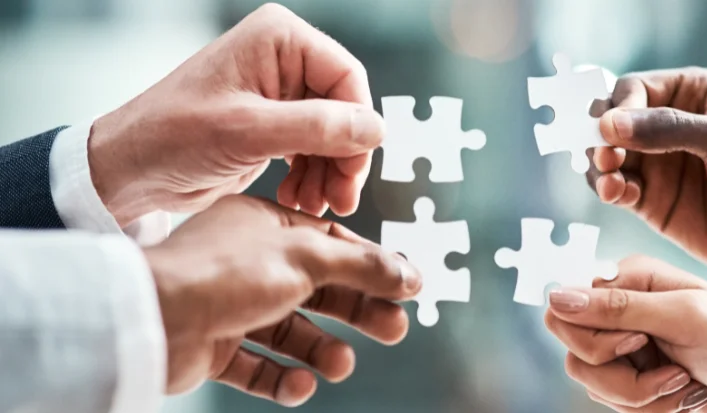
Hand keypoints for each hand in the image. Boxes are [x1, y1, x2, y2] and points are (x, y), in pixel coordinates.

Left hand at [89, 4, 379, 224]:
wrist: (130, 169)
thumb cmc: (172, 136)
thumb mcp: (249, 131)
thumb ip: (318, 127)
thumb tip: (375, 129)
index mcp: (279, 40)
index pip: (347, 77)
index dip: (357, 125)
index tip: (355, 168)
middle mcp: (283, 60)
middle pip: (345, 109)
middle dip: (344, 157)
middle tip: (340, 198)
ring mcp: (280, 93)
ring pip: (334, 134)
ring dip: (330, 173)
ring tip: (315, 205)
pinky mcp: (274, 124)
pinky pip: (314, 149)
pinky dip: (313, 176)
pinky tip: (299, 198)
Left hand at [142, 195, 420, 406]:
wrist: (149, 318)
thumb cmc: (221, 273)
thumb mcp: (307, 257)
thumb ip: (363, 266)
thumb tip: (408, 274)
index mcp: (265, 225)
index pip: (331, 242)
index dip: (371, 265)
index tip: (406, 286)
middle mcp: (248, 263)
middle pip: (317, 287)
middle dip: (357, 311)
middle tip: (394, 328)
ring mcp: (228, 306)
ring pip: (289, 331)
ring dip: (321, 350)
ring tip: (341, 364)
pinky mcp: (212, 347)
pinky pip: (257, 367)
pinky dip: (281, 379)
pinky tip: (299, 386)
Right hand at [545, 256, 706, 412]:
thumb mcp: (680, 317)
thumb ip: (617, 308)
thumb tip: (556, 296)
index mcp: (628, 277)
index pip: (567, 304)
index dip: (597, 334)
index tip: (641, 342)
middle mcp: (618, 308)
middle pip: (572, 346)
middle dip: (619, 373)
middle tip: (667, 371)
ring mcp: (620, 345)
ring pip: (588, 378)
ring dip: (639, 395)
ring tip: (681, 385)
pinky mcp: (627, 376)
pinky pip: (607, 398)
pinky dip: (647, 406)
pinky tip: (680, 394)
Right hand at [590, 67, 706, 310]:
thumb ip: (670, 130)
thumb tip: (611, 124)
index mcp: (693, 95)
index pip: (635, 90)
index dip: (618, 107)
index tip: (612, 130)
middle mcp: (668, 126)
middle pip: (611, 121)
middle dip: (600, 137)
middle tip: (607, 158)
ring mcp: (657, 165)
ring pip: (605, 156)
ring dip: (599, 165)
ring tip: (610, 181)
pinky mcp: (651, 201)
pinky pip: (615, 189)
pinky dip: (608, 190)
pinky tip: (617, 195)